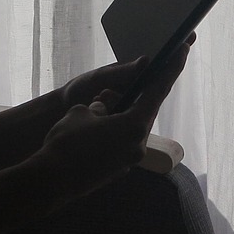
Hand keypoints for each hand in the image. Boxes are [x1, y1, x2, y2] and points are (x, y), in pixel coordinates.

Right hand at [35, 41, 190, 195]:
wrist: (50, 182)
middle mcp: (138, 144)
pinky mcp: (118, 170)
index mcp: (135, 125)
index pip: (158, 91)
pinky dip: (114, 132)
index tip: (183, 51)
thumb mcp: (82, 111)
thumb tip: (105, 109)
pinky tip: (97, 128)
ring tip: (103, 104)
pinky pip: (121, 144)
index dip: (171, 69)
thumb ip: (101, 104)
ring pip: (131, 129)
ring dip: (122, 115)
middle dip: (139, 94)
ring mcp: (129, 160)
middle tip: (143, 74)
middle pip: (145, 111)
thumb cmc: (66, 141)